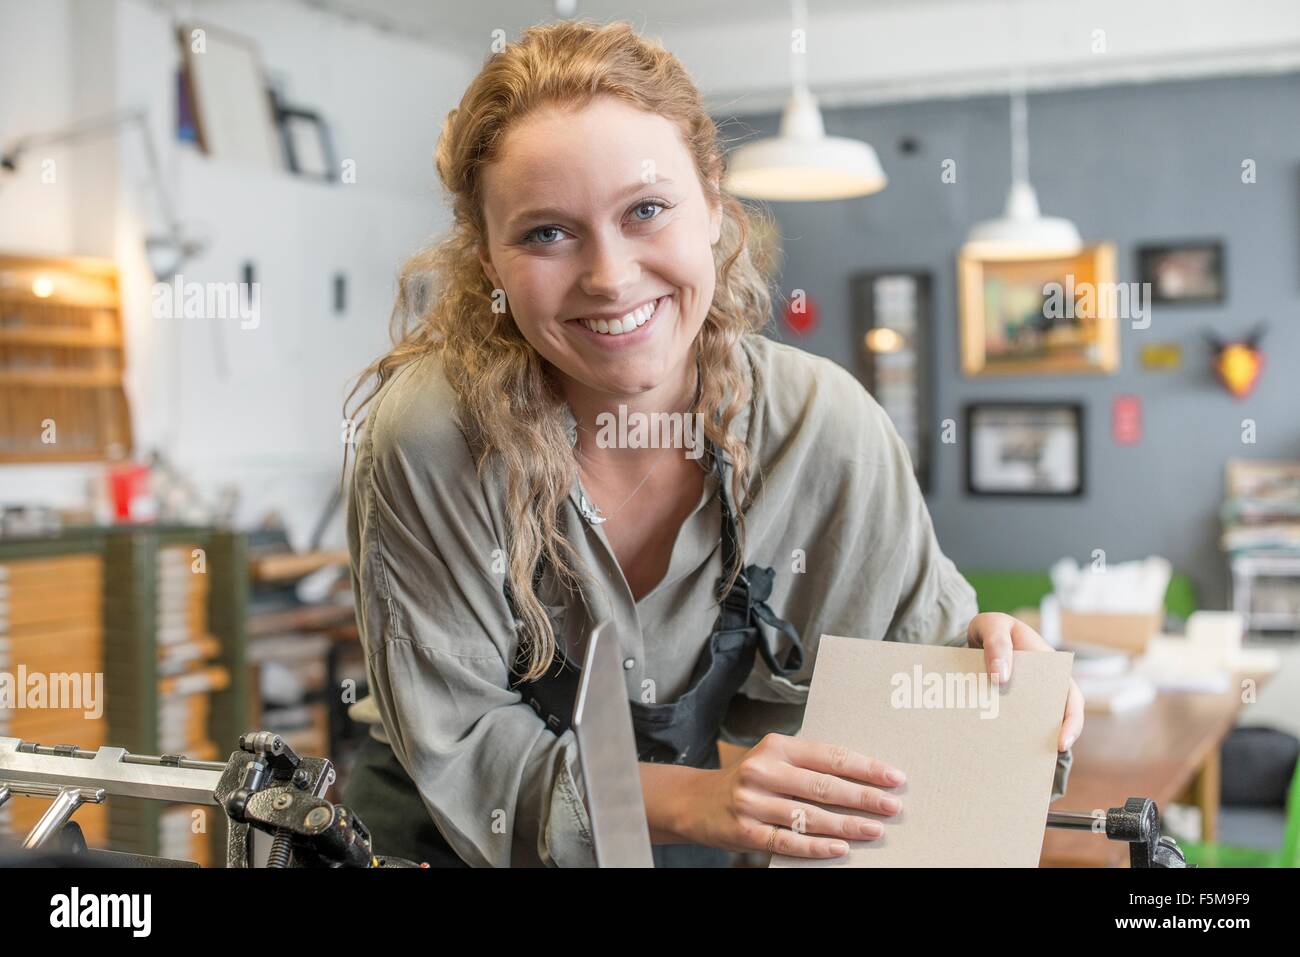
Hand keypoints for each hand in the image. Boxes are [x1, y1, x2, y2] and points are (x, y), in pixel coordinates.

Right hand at [682, 733, 904, 858]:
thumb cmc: (748, 779)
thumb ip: (808, 765)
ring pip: (810, 816)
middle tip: (892, 806)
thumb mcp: (774, 759)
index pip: (829, 756)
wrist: (696, 801)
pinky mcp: (746, 831)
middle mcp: (763, 771)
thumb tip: (862, 778)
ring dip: (846, 825)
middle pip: (824, 786)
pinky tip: (840, 849)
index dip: (865, 767)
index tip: (893, 777)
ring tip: (874, 829)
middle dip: (863, 797)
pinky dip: (816, 847)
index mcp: (776, 747)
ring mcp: (753, 803)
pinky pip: (789, 841)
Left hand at [967, 612, 1083, 751]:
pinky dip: (1005, 739)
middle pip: (1053, 720)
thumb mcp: (993, 626)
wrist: (974, 634)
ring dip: (1025, 744)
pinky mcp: (1005, 707)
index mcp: (1050, 668)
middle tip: (1035, 761)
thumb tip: (1001, 677)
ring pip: (1031, 728)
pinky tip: (992, 752)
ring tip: (1012, 762)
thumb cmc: (991, 628)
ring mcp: (1024, 700)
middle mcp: (1042, 687)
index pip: (1070, 699)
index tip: (1061, 742)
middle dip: (1048, 743)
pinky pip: (1009, 726)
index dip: (1071, 722)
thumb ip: (997, 645)